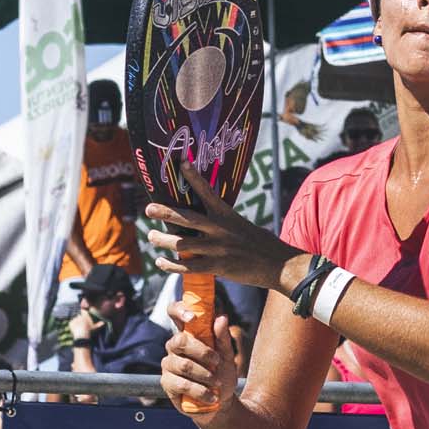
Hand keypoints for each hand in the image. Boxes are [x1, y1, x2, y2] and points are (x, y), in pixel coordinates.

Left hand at [66, 302, 104, 340]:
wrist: (82, 336)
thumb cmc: (89, 331)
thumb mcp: (94, 328)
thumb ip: (98, 324)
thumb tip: (103, 322)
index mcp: (85, 316)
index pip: (83, 311)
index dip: (83, 314)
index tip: (84, 317)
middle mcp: (79, 316)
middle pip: (79, 316)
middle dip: (80, 319)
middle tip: (82, 325)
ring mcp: (74, 319)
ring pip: (75, 319)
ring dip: (76, 322)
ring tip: (79, 328)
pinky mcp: (71, 322)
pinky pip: (72, 322)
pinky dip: (73, 325)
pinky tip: (76, 329)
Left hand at [145, 191, 298, 291]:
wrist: (280, 265)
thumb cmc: (262, 245)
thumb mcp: (243, 226)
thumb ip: (223, 224)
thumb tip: (204, 224)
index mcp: (227, 215)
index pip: (207, 192)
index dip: (193, 176)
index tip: (180, 161)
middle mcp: (220, 229)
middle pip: (185, 218)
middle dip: (164, 212)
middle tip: (148, 209)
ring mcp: (217, 249)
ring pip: (182, 243)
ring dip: (162, 240)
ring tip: (152, 237)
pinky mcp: (217, 267)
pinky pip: (187, 267)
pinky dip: (171, 265)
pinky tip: (161, 262)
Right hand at [159, 315, 242, 418]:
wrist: (221, 402)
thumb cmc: (222, 374)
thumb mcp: (227, 356)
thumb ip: (223, 338)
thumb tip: (221, 318)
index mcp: (188, 334)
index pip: (175, 313)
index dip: (180, 310)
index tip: (192, 317)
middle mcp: (174, 347)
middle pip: (180, 341)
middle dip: (202, 352)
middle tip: (217, 362)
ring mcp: (169, 365)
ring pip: (184, 365)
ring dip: (205, 375)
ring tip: (217, 383)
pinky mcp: (167, 383)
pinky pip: (182, 384)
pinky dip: (201, 391)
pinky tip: (211, 396)